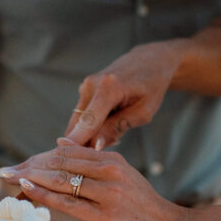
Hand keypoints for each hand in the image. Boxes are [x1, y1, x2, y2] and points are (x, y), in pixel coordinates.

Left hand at [0, 142, 187, 220]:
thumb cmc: (144, 208)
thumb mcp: (122, 177)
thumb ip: (92, 162)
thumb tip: (60, 142)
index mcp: (112, 160)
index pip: (67, 153)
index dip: (38, 158)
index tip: (17, 164)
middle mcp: (109, 172)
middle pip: (60, 164)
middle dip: (29, 166)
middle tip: (4, 170)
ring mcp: (107, 194)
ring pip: (61, 181)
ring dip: (31, 179)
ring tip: (9, 178)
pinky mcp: (106, 217)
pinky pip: (69, 204)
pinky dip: (45, 196)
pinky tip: (28, 190)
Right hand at [65, 40, 183, 149]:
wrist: (150, 60)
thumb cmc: (152, 87)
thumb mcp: (143, 112)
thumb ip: (117, 128)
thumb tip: (94, 145)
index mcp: (109, 88)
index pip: (88, 122)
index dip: (78, 143)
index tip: (68, 160)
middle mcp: (91, 84)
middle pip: (78, 124)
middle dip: (85, 143)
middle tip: (104, 154)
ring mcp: (85, 85)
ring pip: (78, 122)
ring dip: (91, 134)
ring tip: (116, 133)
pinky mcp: (84, 89)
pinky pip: (82, 115)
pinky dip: (93, 125)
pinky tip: (112, 123)